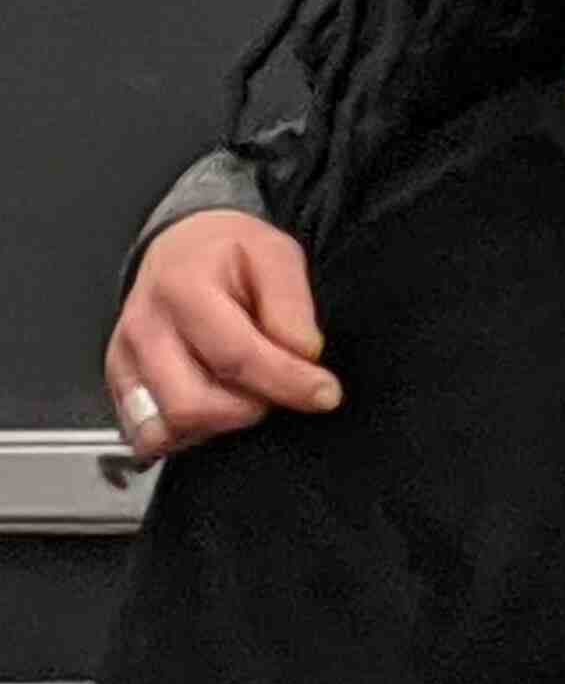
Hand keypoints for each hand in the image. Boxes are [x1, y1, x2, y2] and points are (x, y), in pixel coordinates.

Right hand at [107, 211, 337, 458]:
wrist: (179, 248)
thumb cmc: (230, 252)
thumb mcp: (275, 254)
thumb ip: (291, 305)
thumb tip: (304, 355)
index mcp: (181, 288)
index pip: (236, 357)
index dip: (288, 383)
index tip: (326, 393)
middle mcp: (143, 329)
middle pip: (192, 405)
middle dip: (249, 409)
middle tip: (279, 390)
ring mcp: (122, 361)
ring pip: (166, 429)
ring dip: (217, 426)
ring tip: (248, 394)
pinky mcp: (119, 386)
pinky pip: (148, 436)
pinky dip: (188, 435)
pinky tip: (217, 407)